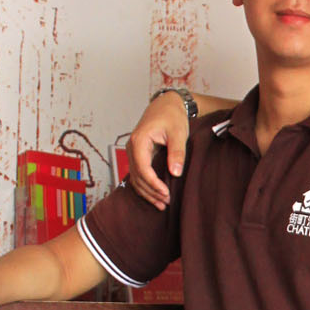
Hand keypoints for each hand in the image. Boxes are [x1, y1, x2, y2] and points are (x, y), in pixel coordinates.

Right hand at [127, 93, 190, 210]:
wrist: (166, 105)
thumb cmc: (172, 116)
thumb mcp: (178, 133)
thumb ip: (176, 152)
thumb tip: (175, 173)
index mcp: (139, 141)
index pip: (142, 168)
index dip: (153, 184)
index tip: (166, 193)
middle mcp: (132, 147)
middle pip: (137, 176)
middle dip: (151, 191)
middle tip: (166, 202)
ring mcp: (133, 152)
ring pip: (135, 178)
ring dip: (147, 192)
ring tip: (162, 203)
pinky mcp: (138, 155)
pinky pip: (138, 174)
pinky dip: (145, 186)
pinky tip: (155, 195)